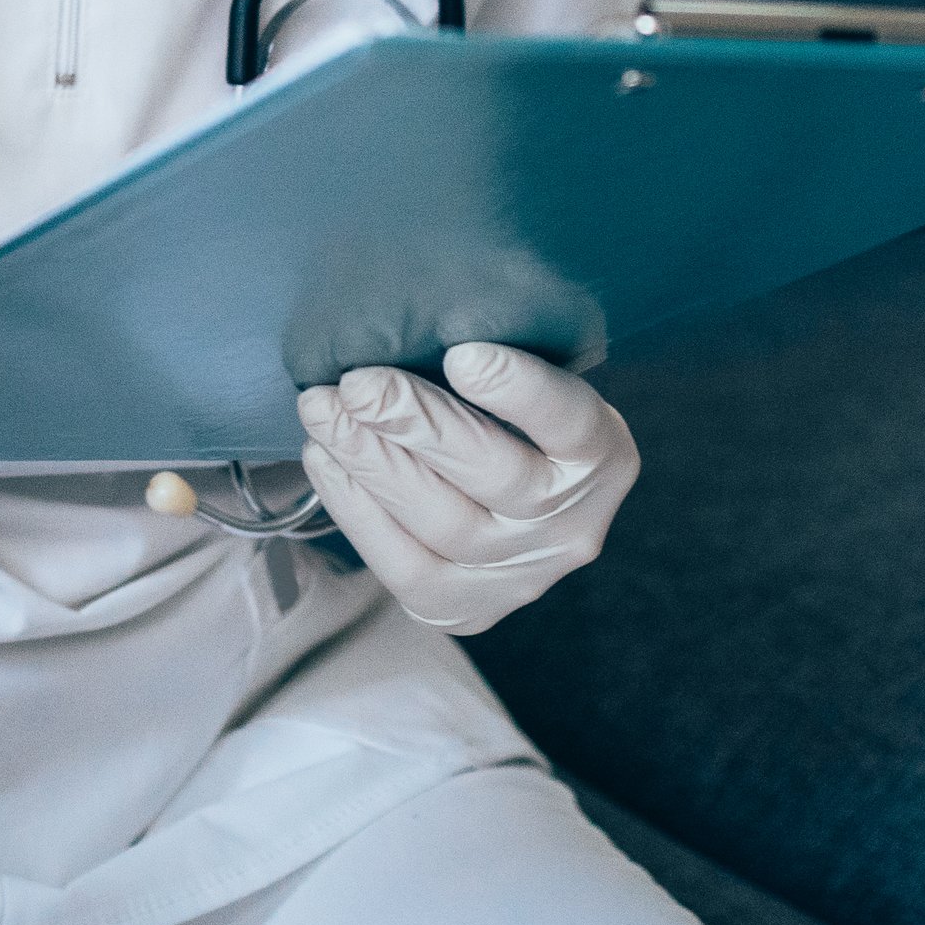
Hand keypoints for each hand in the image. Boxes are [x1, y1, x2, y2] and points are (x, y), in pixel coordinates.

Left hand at [294, 343, 638, 636]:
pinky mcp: (466, 608)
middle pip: (495, 474)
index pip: (570, 421)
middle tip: (356, 384)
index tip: (460, 353)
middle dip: (415, 424)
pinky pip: (404, 564)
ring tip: (322, 411)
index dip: (519, 389)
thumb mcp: (512, 382)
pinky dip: (356, 508)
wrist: (497, 510)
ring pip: (444, 521)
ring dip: (371, 461)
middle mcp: (573, 522)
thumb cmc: (496, 419)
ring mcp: (522, 574)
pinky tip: (325, 458)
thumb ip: (479, 359)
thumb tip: (397, 317)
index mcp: (601, 454)